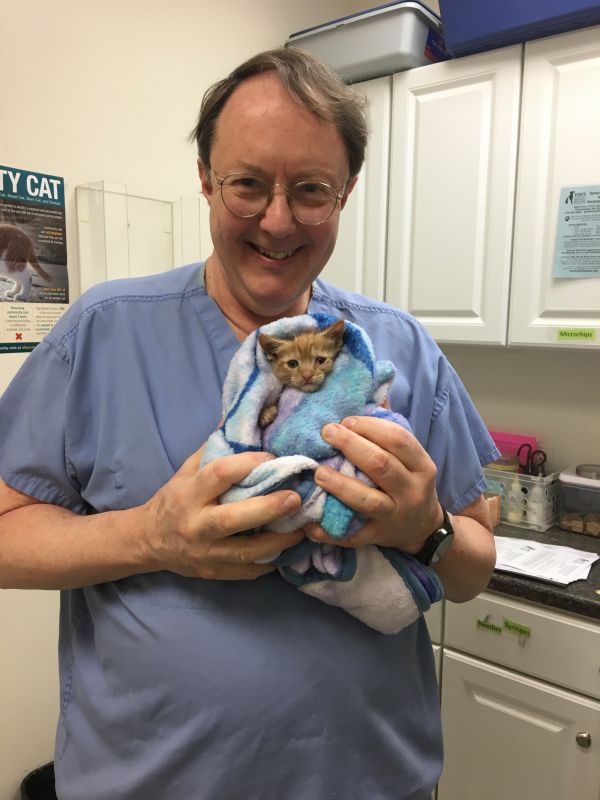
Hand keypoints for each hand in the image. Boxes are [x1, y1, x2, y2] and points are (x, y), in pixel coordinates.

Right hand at [142, 446, 302, 579]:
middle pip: (233, 518)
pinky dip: (270, 562)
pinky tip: (289, 550)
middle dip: (268, 508)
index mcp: (189, 494)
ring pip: (246, 551)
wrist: (148, 541)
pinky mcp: (213, 573)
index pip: (219, 475)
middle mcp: (196, 524)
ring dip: (279, 541)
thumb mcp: (187, 470)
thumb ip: (215, 447)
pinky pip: (247, 571)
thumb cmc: (175, 499)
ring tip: (304, 528)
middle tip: (297, 497)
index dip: (248, 464)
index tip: (274, 458)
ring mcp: (205, 552)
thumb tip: (242, 416)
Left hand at [309, 416, 442, 552]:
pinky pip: (351, 536)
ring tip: (317, 472)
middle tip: (326, 432)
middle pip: (381, 465)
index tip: (346, 420)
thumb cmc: (409, 483)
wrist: (423, 529)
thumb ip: (391, 429)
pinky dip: (328, 531)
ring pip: (366, 500)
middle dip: (351, 446)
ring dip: (339, 485)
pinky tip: (308, 523)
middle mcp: (411, 491)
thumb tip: (374, 392)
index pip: (399, 440)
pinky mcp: (377, 537)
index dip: (371, 427)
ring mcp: (394, 516)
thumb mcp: (412, 458)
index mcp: (422, 466)